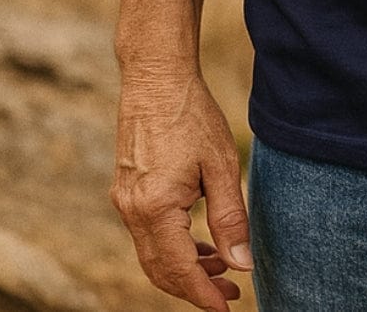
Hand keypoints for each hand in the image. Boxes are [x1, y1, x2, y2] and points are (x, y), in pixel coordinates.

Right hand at [110, 69, 252, 311]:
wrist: (156, 77)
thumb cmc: (191, 115)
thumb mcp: (220, 166)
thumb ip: (230, 218)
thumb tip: (241, 263)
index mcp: (155, 208)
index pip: (179, 270)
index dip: (203, 295)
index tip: (227, 309)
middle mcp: (132, 210)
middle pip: (161, 270)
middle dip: (195, 287)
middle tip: (230, 293)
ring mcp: (125, 200)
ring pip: (153, 253)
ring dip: (185, 267)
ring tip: (223, 268)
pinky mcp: (127, 189)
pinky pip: (148, 233)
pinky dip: (173, 245)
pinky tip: (200, 242)